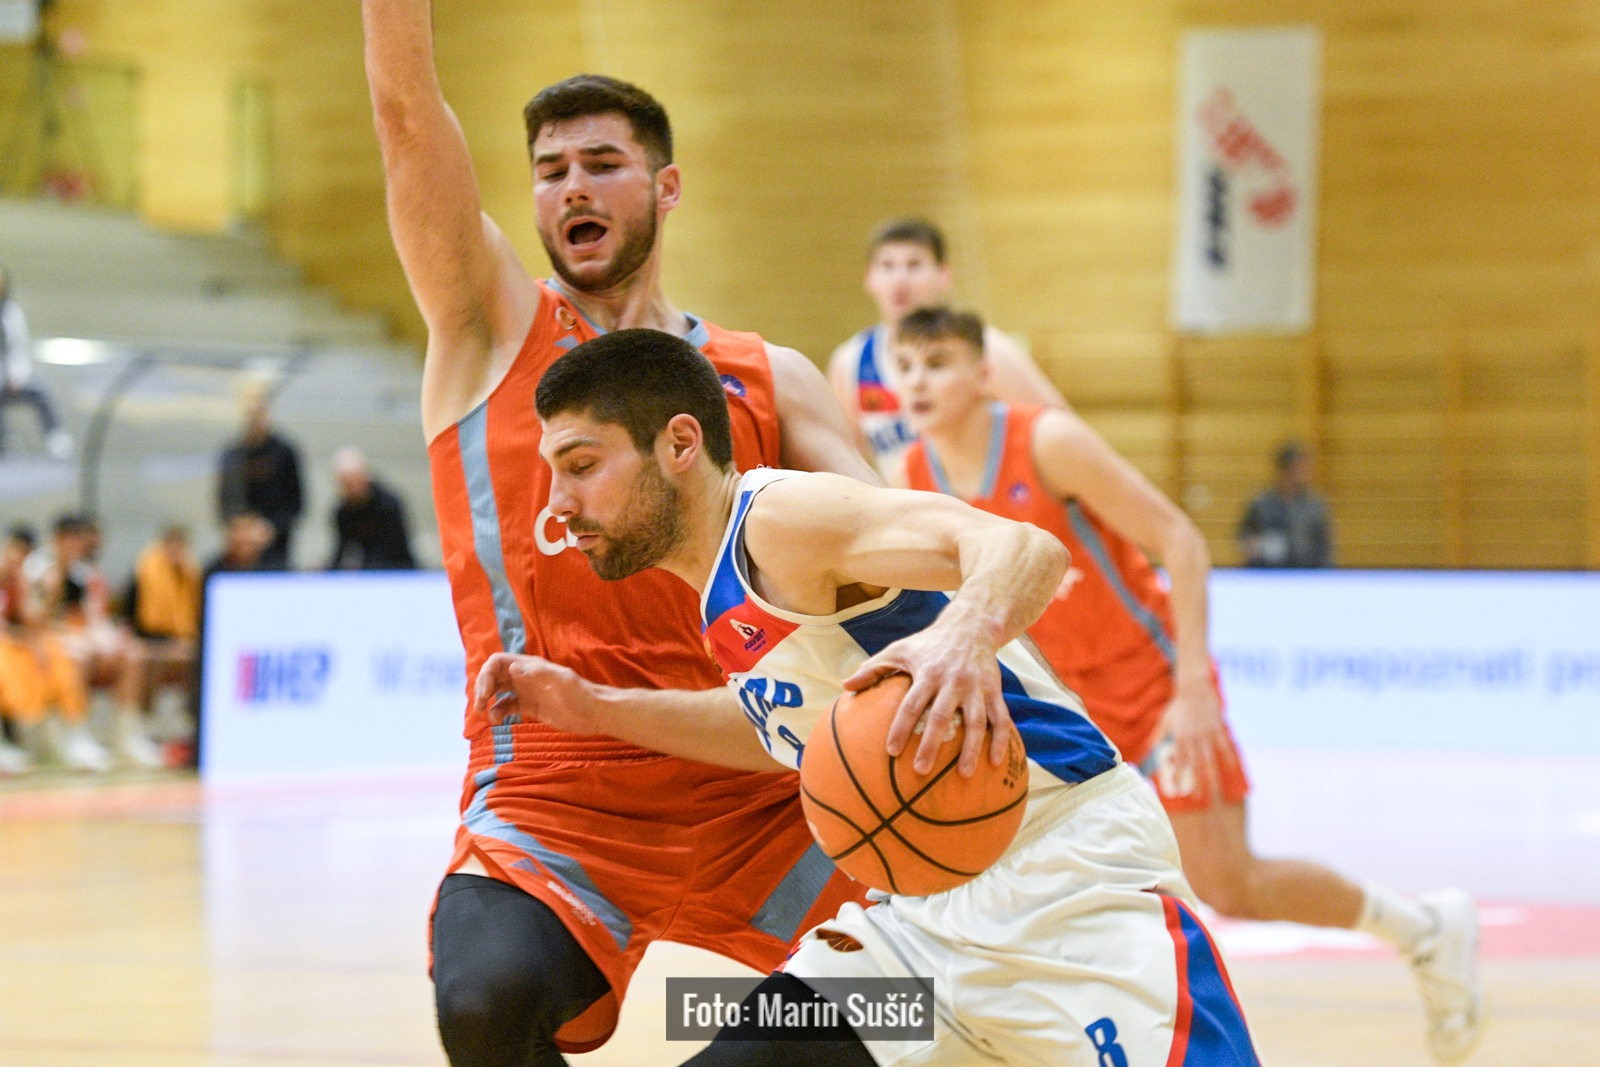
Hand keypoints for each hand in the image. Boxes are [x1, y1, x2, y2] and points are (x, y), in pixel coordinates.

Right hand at [472, 652, 600, 732]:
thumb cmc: (580, 695)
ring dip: (487, 700)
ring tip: (484, 714)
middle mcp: (525, 677)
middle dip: (482, 687)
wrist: (595, 713)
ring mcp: (527, 692)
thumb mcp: (561, 682)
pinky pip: (507, 706)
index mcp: (530, 666)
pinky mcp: (530, 707)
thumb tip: (512, 668)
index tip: (485, 693)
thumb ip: (537, 674)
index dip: (486, 674)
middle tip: (480, 705)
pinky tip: (498, 722)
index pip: (498, 662)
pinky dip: (498, 712)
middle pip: (494, 676)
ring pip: (498, 691)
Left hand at [843, 624, 1010, 777]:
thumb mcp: (899, 649)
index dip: (901, 728)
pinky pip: (1000, 718)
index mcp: (927, 673)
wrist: (971, 625)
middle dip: (931, 745)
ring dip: (970, 749)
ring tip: (964, 775)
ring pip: (975, 722)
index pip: (911, 705)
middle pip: (940, 717)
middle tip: (921, 771)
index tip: (891, 752)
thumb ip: (873, 668)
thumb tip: (845, 686)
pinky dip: (1001, 740)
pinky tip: (996, 761)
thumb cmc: (928, 643)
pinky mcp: (994, 691)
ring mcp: (976, 687)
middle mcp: (952, 681)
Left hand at [1155, 678, 1235, 803]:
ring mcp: (1208, 733)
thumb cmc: (1179, 704)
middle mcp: (1195, 737)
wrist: (1195, 687)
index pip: (1180, 760)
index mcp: (1181, 736)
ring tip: (1217, 791)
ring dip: (1214, 776)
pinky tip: (1231, 769)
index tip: (1177, 789)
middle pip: (1197, 764)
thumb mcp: (1165, 719)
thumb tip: (1150, 748)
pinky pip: (1225, 745)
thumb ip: (1159, 735)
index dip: (1179, 775)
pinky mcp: (1218, 727)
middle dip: (1198, 783)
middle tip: (1199, 799)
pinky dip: (1228, 757)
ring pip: (1212, 758)